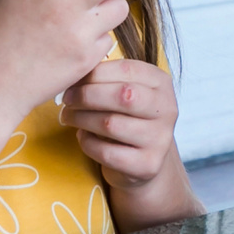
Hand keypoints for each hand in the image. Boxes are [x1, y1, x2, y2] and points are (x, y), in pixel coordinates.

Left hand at [63, 56, 179, 185]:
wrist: (144, 160)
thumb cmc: (126, 117)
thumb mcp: (124, 91)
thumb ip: (106, 78)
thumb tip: (73, 71)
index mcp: (161, 83)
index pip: (126, 69)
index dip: (94, 73)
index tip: (73, 80)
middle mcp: (167, 109)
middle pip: (122, 95)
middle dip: (87, 95)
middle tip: (67, 99)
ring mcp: (160, 139)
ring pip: (111, 124)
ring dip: (81, 119)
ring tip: (68, 117)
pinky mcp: (148, 165)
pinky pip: (107, 152)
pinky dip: (87, 143)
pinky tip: (82, 136)